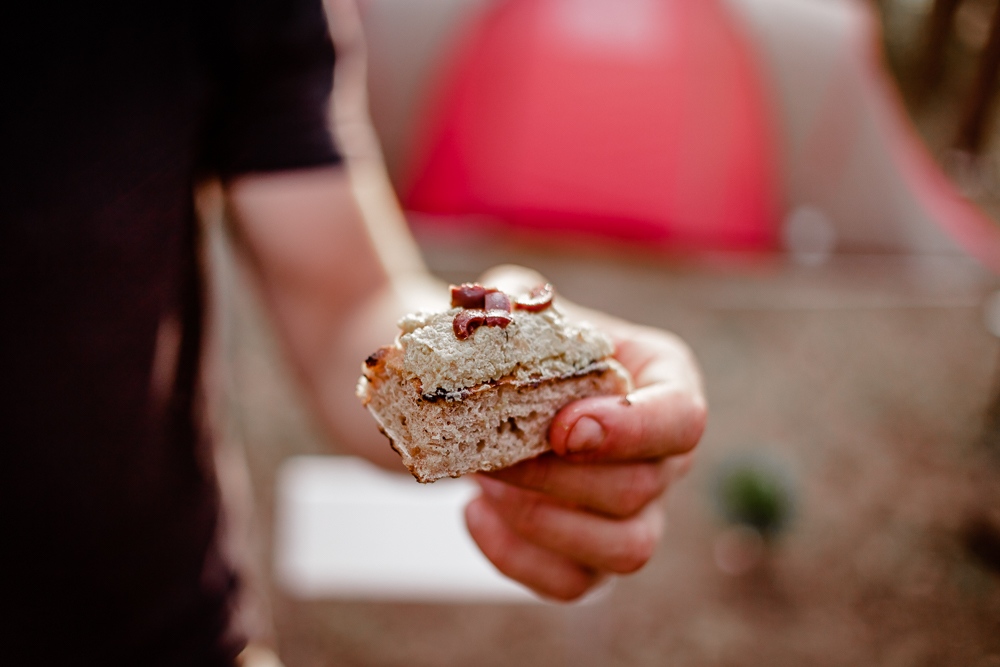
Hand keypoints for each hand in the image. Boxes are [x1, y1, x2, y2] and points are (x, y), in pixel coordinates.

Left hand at [463, 267, 706, 600]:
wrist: (465, 392)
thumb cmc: (503, 342)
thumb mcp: (507, 302)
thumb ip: (513, 302)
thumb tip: (502, 316)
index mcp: (661, 380)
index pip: (683, 418)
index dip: (630, 431)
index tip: (561, 430)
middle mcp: (663, 454)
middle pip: (642, 488)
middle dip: (557, 476)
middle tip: (489, 453)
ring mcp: (636, 512)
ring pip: (627, 550)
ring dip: (544, 521)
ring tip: (485, 482)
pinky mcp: (592, 557)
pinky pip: (572, 583)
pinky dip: (516, 557)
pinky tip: (474, 513)